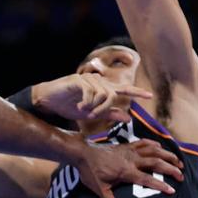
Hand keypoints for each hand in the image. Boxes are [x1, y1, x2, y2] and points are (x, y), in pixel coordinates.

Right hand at [34, 74, 152, 123]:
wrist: (48, 101)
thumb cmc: (68, 106)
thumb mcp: (90, 113)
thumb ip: (109, 114)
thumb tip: (128, 117)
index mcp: (101, 89)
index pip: (122, 90)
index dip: (136, 92)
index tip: (149, 95)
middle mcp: (97, 82)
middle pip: (113, 94)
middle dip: (105, 108)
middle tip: (93, 116)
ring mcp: (88, 79)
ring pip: (102, 94)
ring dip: (94, 107)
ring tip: (84, 111)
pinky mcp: (79, 79)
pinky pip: (91, 93)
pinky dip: (86, 103)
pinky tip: (79, 106)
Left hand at [72, 139, 183, 197]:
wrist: (82, 153)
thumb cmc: (90, 171)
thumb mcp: (99, 187)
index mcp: (126, 171)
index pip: (147, 179)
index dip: (160, 184)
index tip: (172, 190)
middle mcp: (131, 159)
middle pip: (155, 162)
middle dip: (170, 168)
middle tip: (181, 176)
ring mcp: (129, 151)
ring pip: (152, 150)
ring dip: (166, 155)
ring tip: (178, 161)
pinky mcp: (126, 145)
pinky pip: (143, 143)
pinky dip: (153, 144)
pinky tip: (160, 146)